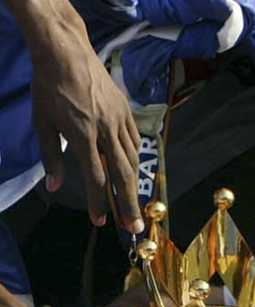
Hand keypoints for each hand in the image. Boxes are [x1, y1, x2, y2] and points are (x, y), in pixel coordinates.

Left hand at [26, 10, 142, 231]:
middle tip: (133, 228)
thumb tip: (56, 187)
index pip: (96, 178)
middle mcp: (105, 131)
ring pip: (132, 160)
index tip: (100, 221)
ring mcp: (119, 121)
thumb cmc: (48, 88)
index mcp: (82, 135)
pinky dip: (134, 158)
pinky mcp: (126, 112)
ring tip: (135, 204)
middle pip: (122, 175)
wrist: (66, 53)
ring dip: (134, 185)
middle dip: (128, 205)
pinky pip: (134, 141)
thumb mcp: (42, 123)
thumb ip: (51, 157)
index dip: (99, 203)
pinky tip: (131, 168)